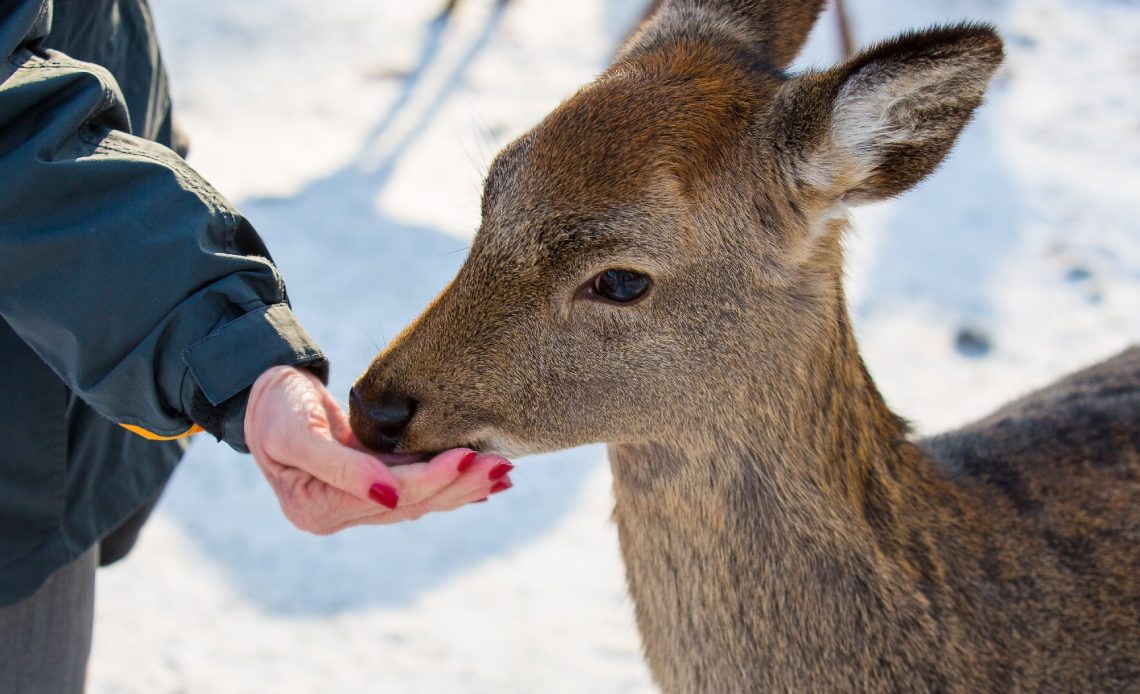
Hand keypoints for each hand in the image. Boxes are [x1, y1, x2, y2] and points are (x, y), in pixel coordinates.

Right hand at [244, 366, 512, 534]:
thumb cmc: (275, 408)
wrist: (263, 390)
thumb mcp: (297, 434)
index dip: (434, 478)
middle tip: (504, 468)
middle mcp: (340, 514)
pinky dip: (447, 480)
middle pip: (413, 502)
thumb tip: (390, 495)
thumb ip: (342, 467)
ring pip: (420, 497)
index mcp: (319, 510)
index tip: (471, 458)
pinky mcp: (369, 480)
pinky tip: (479, 479)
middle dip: (461, 485)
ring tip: (503, 473)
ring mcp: (356, 499)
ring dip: (463, 486)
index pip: (392, 497)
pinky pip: (414, 484)